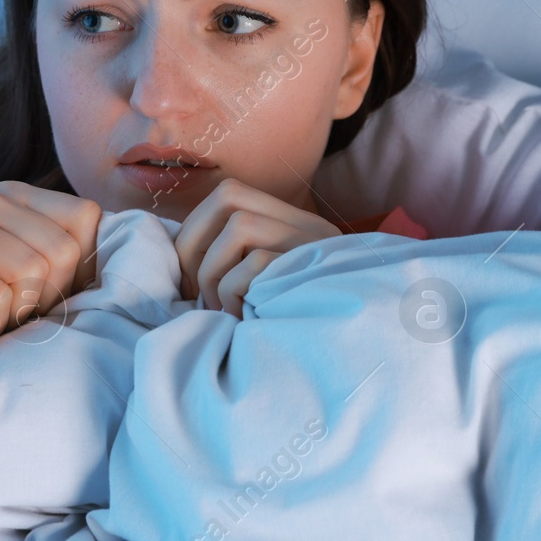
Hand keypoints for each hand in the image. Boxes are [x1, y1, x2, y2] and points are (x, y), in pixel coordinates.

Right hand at [0, 181, 101, 340]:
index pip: (83, 218)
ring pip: (32, 270)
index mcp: (15, 193)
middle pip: (62, 250)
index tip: (52, 282)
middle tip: (23, 302)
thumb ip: (69, 243)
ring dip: (23, 307)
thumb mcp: (34, 257)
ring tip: (2, 308)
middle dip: (53, 290)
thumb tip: (130, 248)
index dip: (79, 262)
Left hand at [174, 177, 341, 317]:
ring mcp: (312, 244)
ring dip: (213, 272)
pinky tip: (243, 318)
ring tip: (222, 309)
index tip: (188, 276)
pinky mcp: (313, 270)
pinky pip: (255, 263)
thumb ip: (240, 264)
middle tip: (196, 292)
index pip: (230, 195)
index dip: (195, 230)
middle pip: (229, 196)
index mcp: (294, 225)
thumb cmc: (298, 324)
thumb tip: (180, 263)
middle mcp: (306, 226)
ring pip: (239, 226)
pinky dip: (233, 293)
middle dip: (194, 244)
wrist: (361, 346)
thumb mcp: (271, 288)